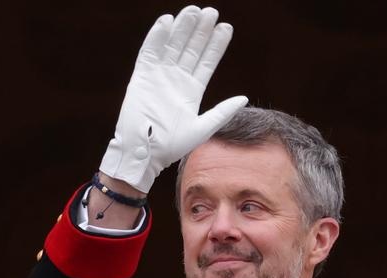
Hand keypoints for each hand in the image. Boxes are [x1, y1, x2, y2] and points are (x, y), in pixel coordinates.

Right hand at [99, 6, 247, 192]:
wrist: (144, 153)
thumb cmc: (172, 146)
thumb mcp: (202, 128)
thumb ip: (222, 112)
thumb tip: (244, 98)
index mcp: (192, 90)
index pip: (207, 61)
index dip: (216, 45)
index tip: (226, 27)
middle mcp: (176, 79)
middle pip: (191, 49)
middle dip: (201, 31)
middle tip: (211, 12)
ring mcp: (159, 76)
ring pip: (173, 46)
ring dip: (182, 28)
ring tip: (193, 11)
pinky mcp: (142, 76)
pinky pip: (150, 52)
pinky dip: (157, 36)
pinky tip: (167, 21)